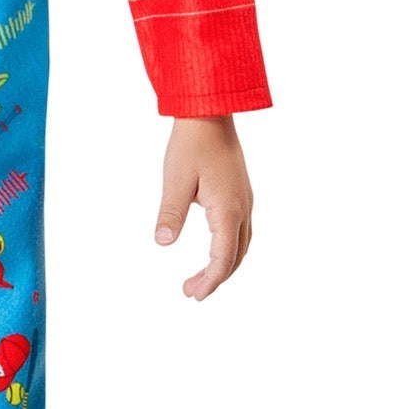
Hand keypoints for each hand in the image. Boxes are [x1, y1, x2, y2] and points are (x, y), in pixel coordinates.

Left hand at [153, 115, 253, 300]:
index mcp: (228, 209)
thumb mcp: (175, 179)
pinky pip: (241, 231)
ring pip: (241, 244)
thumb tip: (162, 242)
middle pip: (235, 256)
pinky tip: (213, 249)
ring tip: (200, 278)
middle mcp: (242, 208)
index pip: (223, 257)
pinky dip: (229, 249)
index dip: (210, 279)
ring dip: (223, 264)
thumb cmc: (191, 144)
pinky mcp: (241, 193)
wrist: (210, 114)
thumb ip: (170, 213)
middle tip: (191, 292)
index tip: (193, 294)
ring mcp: (245, 201)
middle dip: (215, 278)